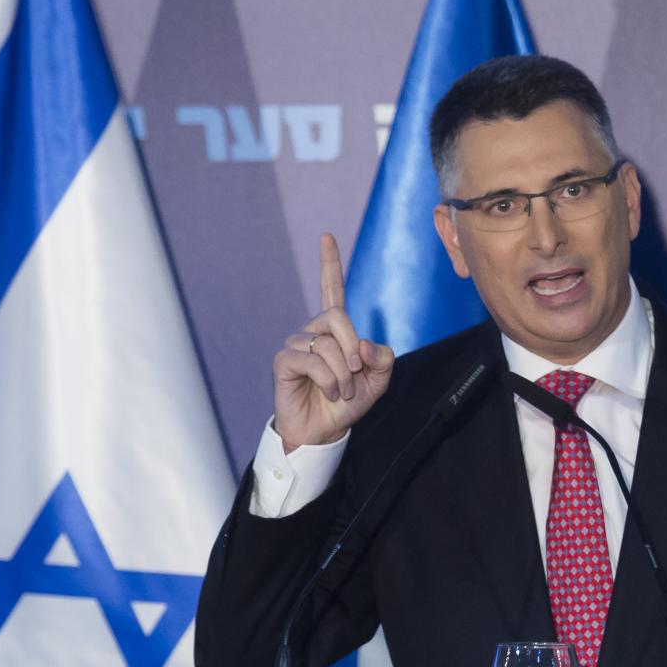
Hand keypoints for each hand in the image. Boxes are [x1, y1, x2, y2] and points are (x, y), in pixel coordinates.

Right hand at [273, 233, 394, 447]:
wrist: (325, 429)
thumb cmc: (347, 402)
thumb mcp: (378, 381)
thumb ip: (382, 358)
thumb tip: (364, 344)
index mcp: (336, 330)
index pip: (332, 289)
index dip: (330, 263)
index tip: (327, 236)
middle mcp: (314, 331)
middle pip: (338, 317)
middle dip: (354, 349)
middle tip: (356, 374)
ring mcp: (297, 344)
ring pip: (327, 345)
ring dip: (343, 374)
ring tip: (340, 391)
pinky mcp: (284, 360)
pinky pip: (311, 361)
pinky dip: (329, 381)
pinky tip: (327, 392)